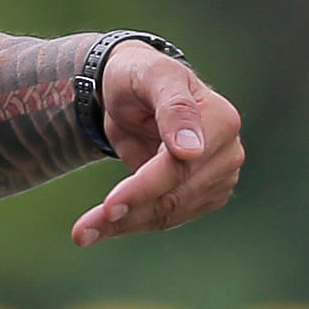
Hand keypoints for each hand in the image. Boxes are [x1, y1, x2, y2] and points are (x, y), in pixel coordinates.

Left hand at [70, 42, 242, 246]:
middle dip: (127, 213)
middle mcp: (228, 154)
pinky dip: (132, 224)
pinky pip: (166, 218)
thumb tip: (191, 152)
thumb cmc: (140, 75)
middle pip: (174, 197)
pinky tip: (101, 226)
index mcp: (221, 121)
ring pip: (168, 214)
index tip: (109, 206)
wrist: (133, 92)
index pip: (180, 166)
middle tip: (81, 232)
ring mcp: (218, 179)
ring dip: (123, 225)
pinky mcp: (203, 197)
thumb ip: (174, 108)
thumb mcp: (152, 76)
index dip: (144, 187)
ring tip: (82, 233)